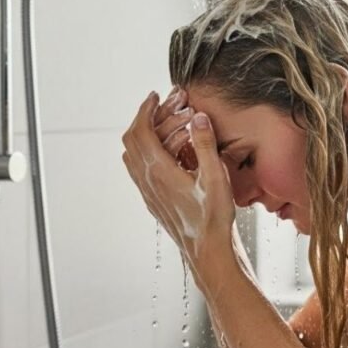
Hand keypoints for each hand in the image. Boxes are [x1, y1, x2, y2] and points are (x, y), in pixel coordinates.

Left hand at [121, 91, 237, 285]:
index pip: (141, 131)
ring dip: (142, 135)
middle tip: (159, 106)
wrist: (208, 251)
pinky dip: (144, 152)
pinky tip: (162, 153)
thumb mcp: (216, 177)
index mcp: (159, 171)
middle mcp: (148, 181)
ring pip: (131, 155)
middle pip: (131, 140)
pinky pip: (138, 170)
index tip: (156, 96)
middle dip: (143, 118)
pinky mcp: (153, 201)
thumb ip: (205, 144)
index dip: (146, 109)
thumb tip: (198, 117)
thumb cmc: (214, 218)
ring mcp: (148, 192)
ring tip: (160, 125)